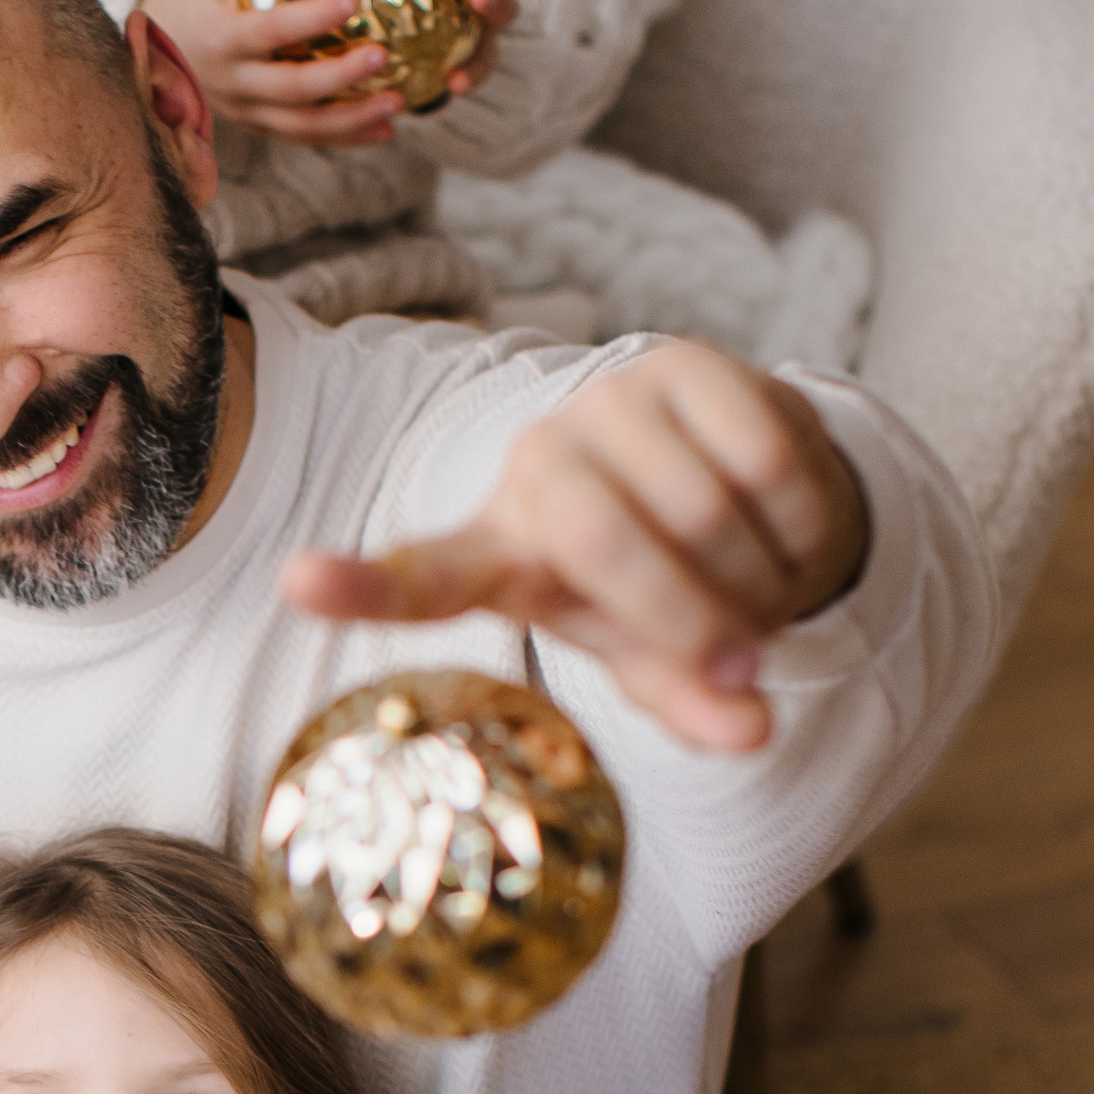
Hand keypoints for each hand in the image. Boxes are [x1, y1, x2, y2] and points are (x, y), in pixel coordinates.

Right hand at [141, 0, 516, 147]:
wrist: (168, 50)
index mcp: (223, 39)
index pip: (270, 33)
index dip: (310, 21)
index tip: (353, 2)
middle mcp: (236, 84)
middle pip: (293, 89)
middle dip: (340, 77)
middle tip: (384, 55)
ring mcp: (249, 113)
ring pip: (304, 126)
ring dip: (352, 119)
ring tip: (398, 103)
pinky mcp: (262, 128)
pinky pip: (308, 138)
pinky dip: (347, 137)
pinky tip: (386, 128)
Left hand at [282, 342, 872, 750]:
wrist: (736, 484)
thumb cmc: (664, 589)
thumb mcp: (657, 660)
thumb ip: (687, 698)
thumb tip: (751, 731)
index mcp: (498, 554)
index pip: (418, 577)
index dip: (360, 584)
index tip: (296, 581)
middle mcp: (534, 467)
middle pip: (603, 546)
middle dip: (690, 620)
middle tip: (744, 665)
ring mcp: (604, 407)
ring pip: (699, 509)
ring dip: (758, 580)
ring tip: (767, 600)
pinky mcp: (682, 362)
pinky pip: (760, 459)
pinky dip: (797, 523)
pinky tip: (793, 541)